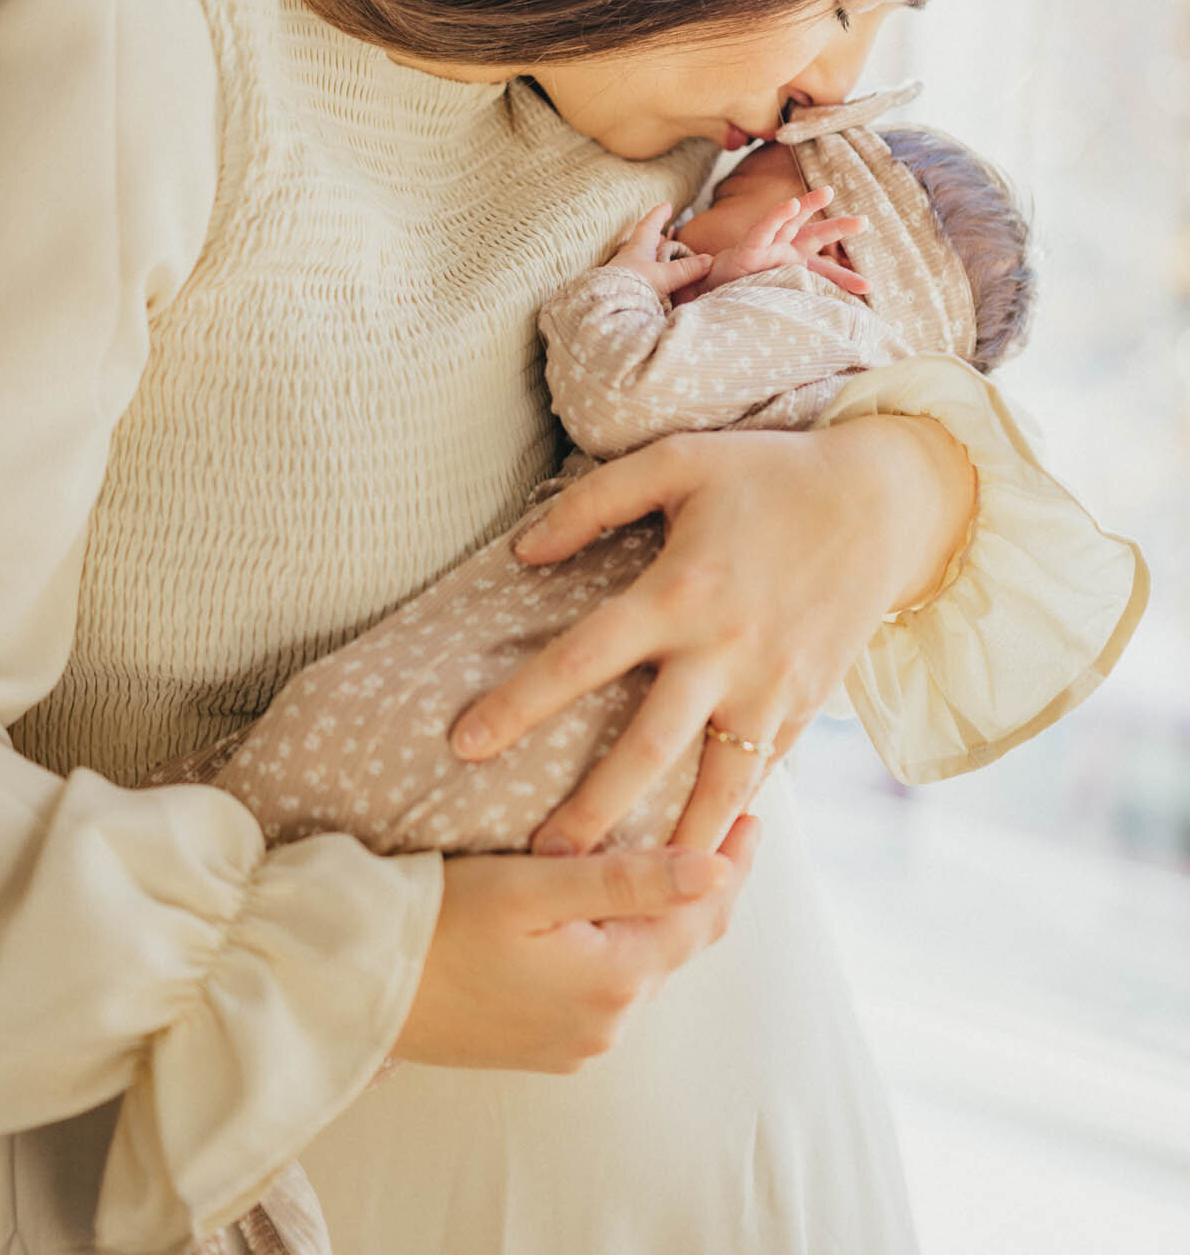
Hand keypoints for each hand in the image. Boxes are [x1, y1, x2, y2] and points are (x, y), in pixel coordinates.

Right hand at [392, 818, 757, 1071]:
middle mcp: (606, 1024)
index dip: (733, 864)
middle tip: (721, 823)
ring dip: (661, 916)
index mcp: (614, 981)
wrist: (355, 988)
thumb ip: (630, 880)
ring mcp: (574, 1042)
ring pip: (642, 966)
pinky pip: (605, 988)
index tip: (754, 813)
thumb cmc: (440, 919)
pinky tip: (611, 912)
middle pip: (677, 944)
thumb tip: (719, 868)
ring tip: (672, 858)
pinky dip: (622, 945)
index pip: (702, 917)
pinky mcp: (542, 1046)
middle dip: (703, 887)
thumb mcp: (536, 885)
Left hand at [451, 417, 974, 853]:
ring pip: (715, 783)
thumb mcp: (677, 461)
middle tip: (541, 860)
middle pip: (646, 748)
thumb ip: (594, 501)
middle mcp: (724, 650)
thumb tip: (522, 550)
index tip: (465, 744)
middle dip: (592, 811)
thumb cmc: (768, 474)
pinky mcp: (808, 703)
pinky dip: (731, 813)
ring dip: (672, 841)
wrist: (884, 501)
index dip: (519, 703)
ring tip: (631, 888)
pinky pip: (764, 771)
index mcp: (680, 591)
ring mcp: (772, 685)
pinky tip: (699, 851)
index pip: (581, 658)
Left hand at [607, 202, 713, 297]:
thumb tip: (709, 261)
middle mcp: (628, 258)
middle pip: (643, 243)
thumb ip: (685, 270)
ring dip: (652, 260)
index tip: (665, 205)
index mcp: (637, 248)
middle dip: (655, 239)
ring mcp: (623, 274)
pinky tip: (654, 285)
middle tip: (664, 238)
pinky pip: (638, 278)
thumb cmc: (630, 287)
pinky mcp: (621, 289)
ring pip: (640, 261)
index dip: (658, 215)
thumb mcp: (662, 277)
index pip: (649, 225)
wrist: (605, 309)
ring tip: (663, 263)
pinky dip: (648, 277)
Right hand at [674, 189, 870, 303]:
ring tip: (827, 191)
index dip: (845, 278)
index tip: (868, 287)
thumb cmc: (740, 298)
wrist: (704, 300)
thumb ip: (798, 310)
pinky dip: (776, 217)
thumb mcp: (775, 304)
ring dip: (807, 205)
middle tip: (864, 222)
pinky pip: (762, 230)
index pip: (824, 273)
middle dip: (838, 228)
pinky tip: (792, 205)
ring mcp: (765, 250)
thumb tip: (827, 336)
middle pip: (814, 237)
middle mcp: (782, 255)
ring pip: (790, 223)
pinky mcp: (746, 250)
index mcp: (792, 269)